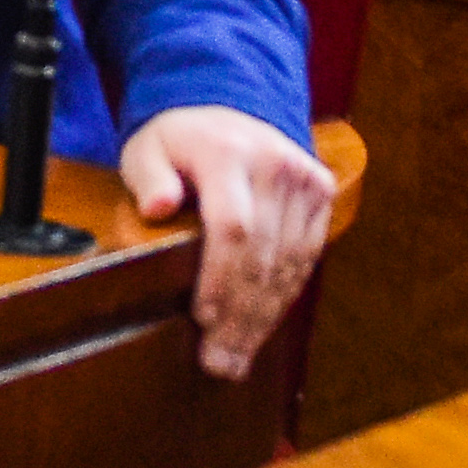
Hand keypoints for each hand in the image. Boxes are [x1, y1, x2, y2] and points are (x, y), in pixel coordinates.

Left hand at [118, 106, 337, 382]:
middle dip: (241, 315)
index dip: (222, 281)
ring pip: (289, 263)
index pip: (234, 228)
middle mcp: (275, 165)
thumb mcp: (146, 147)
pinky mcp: (321, 191)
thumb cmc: (177, 139)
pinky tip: (262, 328)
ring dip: (264, 317)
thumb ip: (149, 177)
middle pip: (263, 255)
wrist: (226, 104)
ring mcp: (304, 178)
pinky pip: (306, 256)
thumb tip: (159, 206)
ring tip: (237, 360)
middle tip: (220, 363)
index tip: (203, 321)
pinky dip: (284, 296)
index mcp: (229, 154)